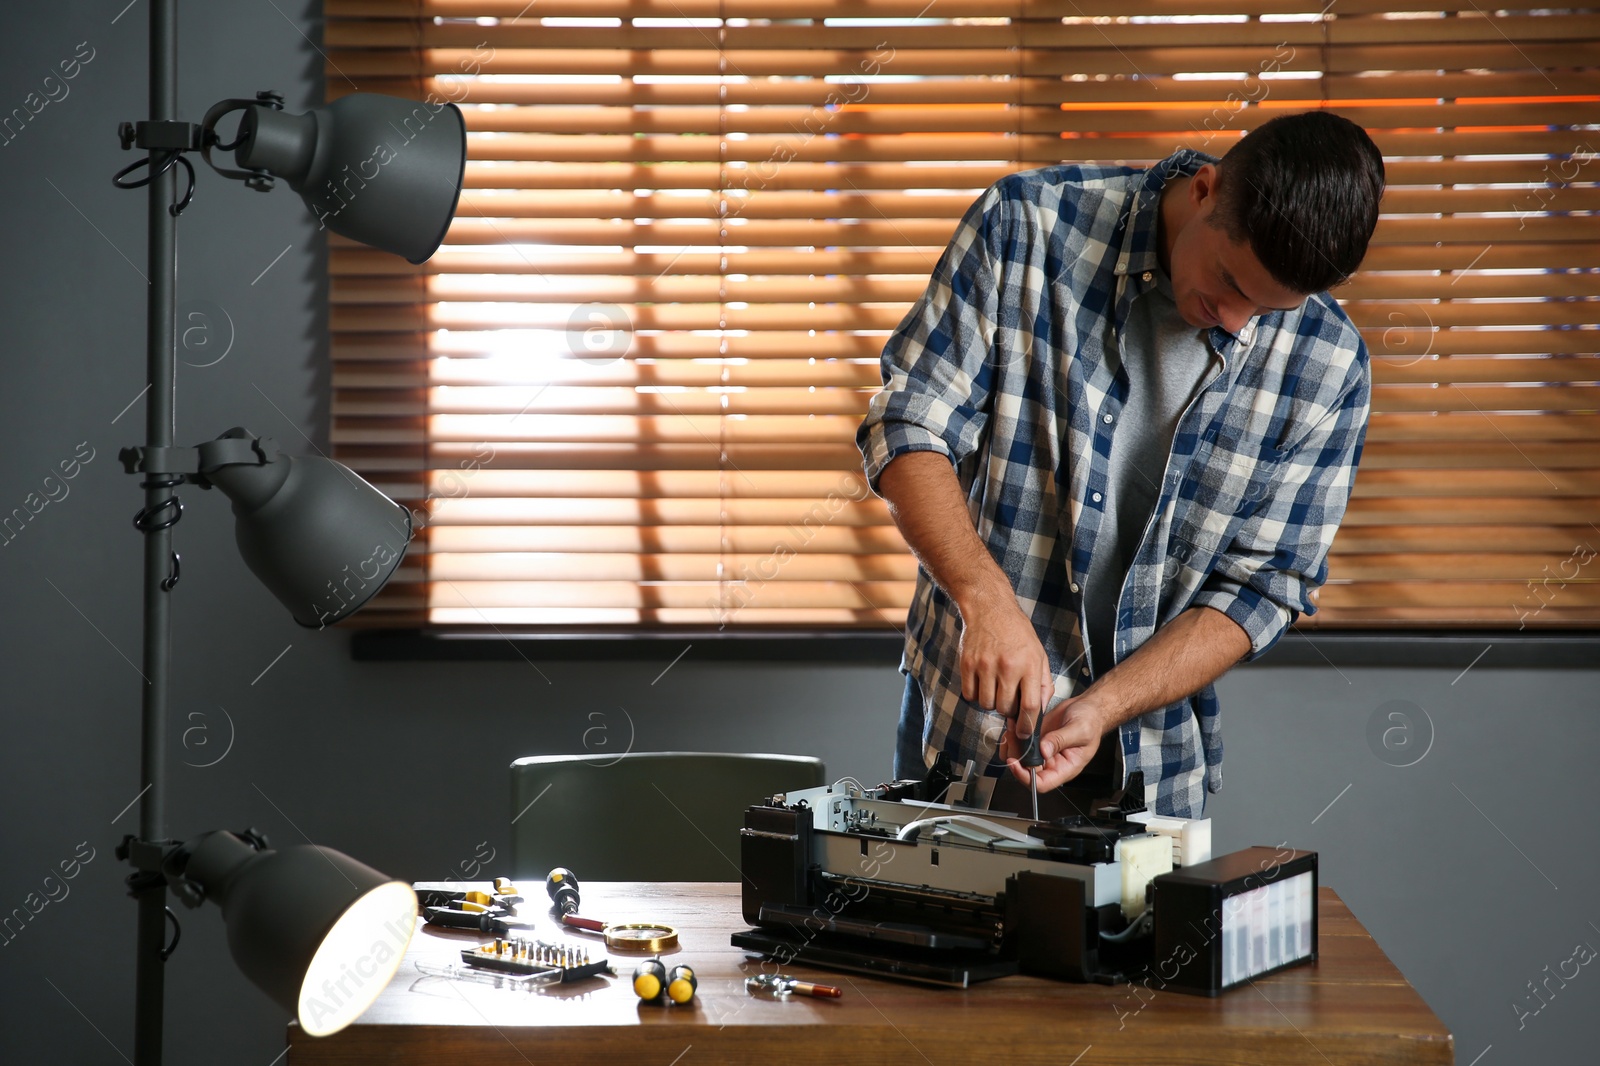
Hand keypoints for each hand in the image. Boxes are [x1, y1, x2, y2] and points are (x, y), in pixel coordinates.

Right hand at [956, 593, 1051, 723]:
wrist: (990, 609)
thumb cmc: (1017, 633)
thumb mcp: (1039, 654)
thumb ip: (1043, 684)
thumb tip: (1039, 710)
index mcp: (1028, 665)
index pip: (1029, 705)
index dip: (1026, 725)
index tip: (1024, 733)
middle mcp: (1007, 666)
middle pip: (1005, 708)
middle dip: (1008, 710)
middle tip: (1008, 697)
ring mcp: (985, 665)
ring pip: (986, 704)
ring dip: (991, 702)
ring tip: (995, 686)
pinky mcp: (967, 664)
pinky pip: (969, 695)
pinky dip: (975, 694)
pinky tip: (982, 682)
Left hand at [1001, 693, 1112, 792]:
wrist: (1087, 708)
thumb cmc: (1091, 721)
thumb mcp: (1079, 729)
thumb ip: (1061, 740)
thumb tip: (1043, 751)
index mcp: (1065, 768)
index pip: (1042, 784)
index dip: (1026, 778)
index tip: (1016, 763)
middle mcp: (1052, 763)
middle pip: (1026, 772)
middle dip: (1016, 757)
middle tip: (1012, 739)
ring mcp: (1043, 752)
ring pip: (1020, 758)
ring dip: (1012, 746)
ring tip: (1012, 728)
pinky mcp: (1037, 740)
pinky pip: (1020, 744)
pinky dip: (1014, 736)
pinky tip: (1014, 724)